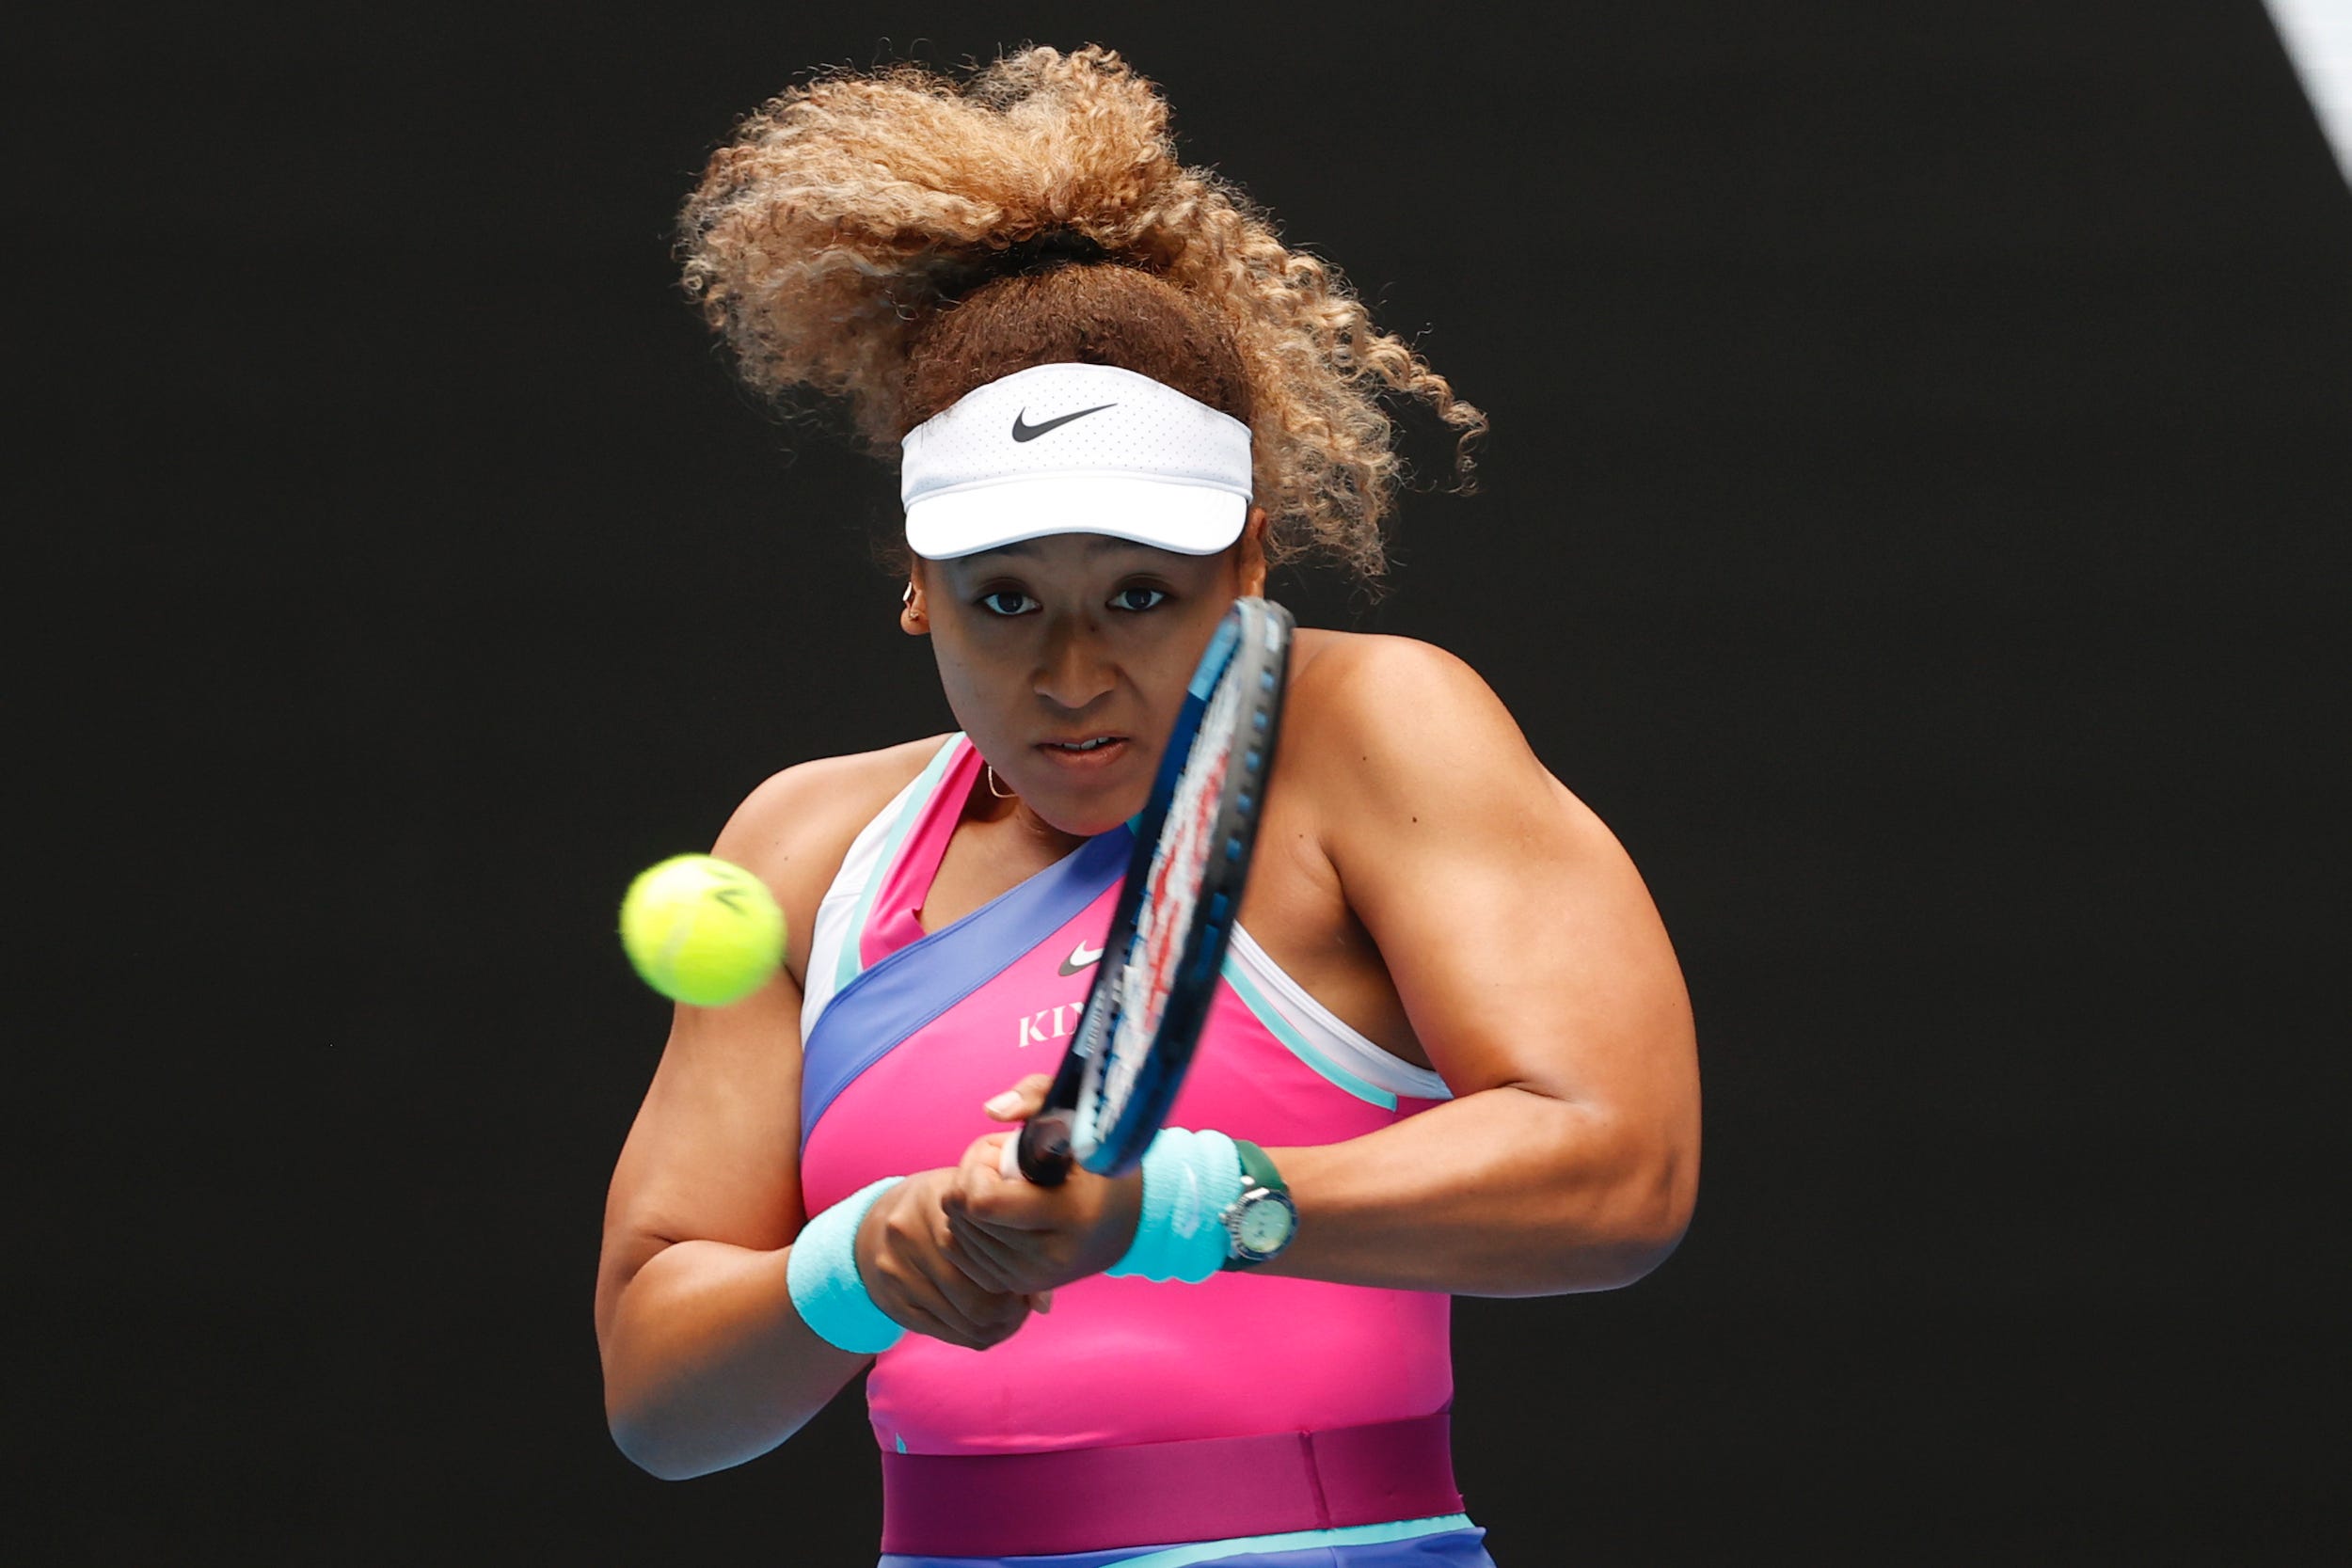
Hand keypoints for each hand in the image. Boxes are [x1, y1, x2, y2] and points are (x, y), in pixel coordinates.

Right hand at [853, 1169, 1034, 1350]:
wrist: (876, 1223)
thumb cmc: (943, 1212)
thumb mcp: (975, 1208)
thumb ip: (1014, 1245)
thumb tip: (1043, 1304)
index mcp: (940, 1202)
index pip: (991, 1259)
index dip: (1018, 1280)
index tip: (1028, 1281)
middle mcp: (911, 1234)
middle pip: (977, 1299)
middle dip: (1009, 1311)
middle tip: (1021, 1306)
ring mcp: (896, 1271)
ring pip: (963, 1322)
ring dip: (993, 1327)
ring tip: (1007, 1317)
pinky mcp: (891, 1302)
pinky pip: (944, 1333)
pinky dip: (971, 1334)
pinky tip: (983, 1324)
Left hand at [941, 1075, 1144, 1297]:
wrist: (1135, 1217)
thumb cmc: (1100, 1156)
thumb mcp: (1078, 1114)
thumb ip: (1035, 1095)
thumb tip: (991, 1111)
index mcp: (1067, 1214)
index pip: (981, 1201)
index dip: (976, 1168)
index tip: (1000, 1151)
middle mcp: (1049, 1256)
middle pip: (963, 1218)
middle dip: (970, 1182)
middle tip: (1001, 1167)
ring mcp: (1033, 1278)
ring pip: (958, 1239)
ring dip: (969, 1206)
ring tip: (1005, 1189)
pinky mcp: (1021, 1287)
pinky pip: (964, 1258)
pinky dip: (969, 1231)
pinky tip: (998, 1214)